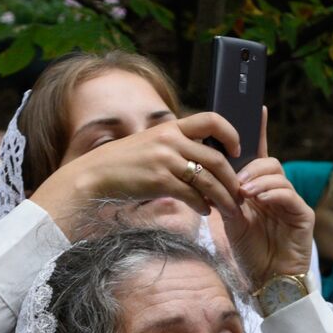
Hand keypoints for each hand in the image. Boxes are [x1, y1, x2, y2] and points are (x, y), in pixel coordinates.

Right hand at [31, 113, 243, 237]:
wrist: (94, 175)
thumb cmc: (122, 164)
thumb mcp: (149, 144)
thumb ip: (174, 146)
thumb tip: (199, 159)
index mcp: (170, 127)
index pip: (211, 120)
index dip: (230, 134)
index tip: (237, 150)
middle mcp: (170, 139)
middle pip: (216, 157)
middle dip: (232, 179)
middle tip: (238, 193)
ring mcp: (165, 160)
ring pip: (208, 179)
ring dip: (223, 197)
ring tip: (228, 209)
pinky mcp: (160, 180)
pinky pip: (192, 194)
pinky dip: (203, 206)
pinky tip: (204, 212)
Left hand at [221, 109, 315, 287]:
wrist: (267, 284)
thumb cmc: (250, 255)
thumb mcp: (232, 221)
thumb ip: (227, 197)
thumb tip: (216, 174)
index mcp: (261, 192)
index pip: (260, 156)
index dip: (259, 133)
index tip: (256, 109)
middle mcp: (278, 194)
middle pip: (269, 163)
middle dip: (250, 167)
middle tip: (235, 181)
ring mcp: (292, 203)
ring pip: (278, 175)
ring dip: (258, 180)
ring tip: (243, 192)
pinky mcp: (303, 216)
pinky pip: (288, 195)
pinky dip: (272, 193)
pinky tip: (257, 199)